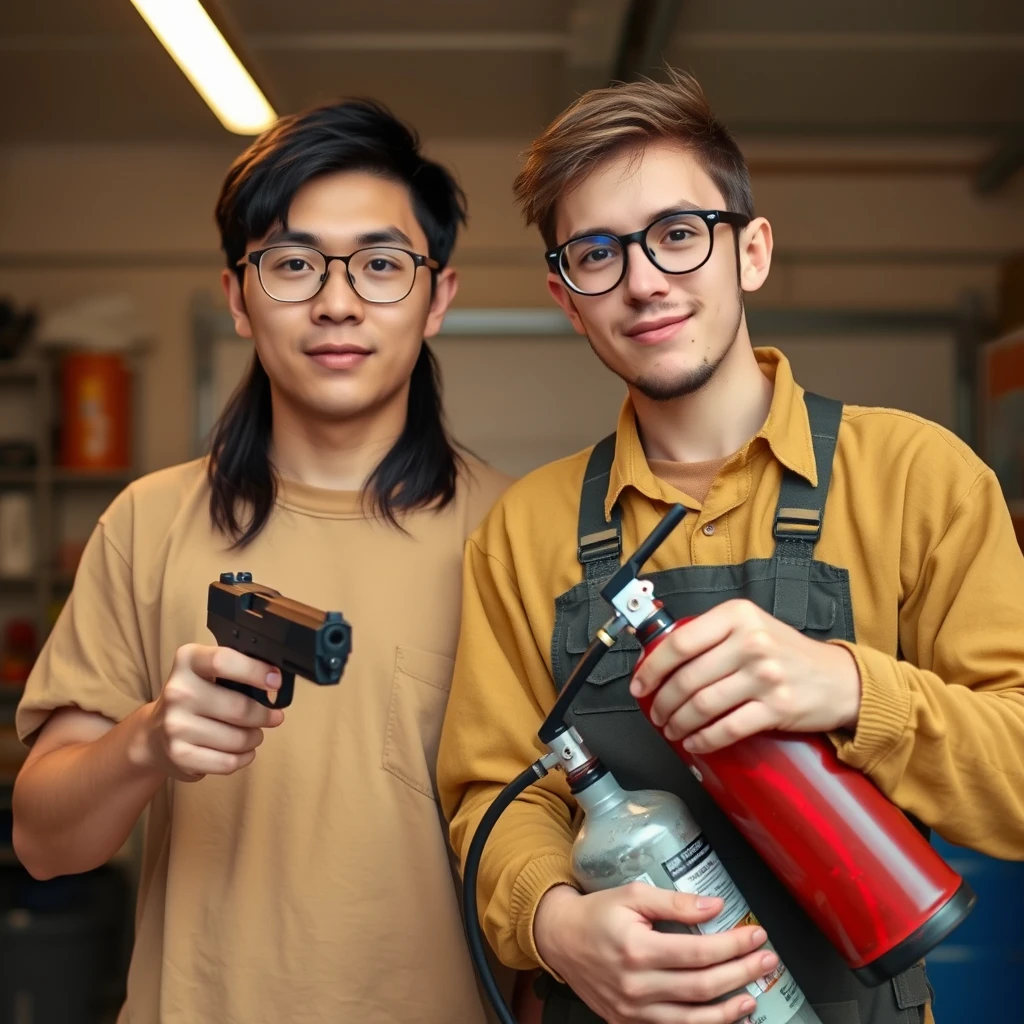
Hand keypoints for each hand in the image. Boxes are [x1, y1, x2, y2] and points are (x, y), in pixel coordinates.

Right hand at [137, 644, 284, 781]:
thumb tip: (275, 682)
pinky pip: (228, 762)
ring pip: (238, 738)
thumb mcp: (208, 672)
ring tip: (254, 734)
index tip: (275, 682)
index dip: (255, 671)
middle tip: (272, 717)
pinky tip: (242, 751)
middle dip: (265, 715)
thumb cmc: (194, 699)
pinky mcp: (179, 755)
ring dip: (255, 738)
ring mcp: (175, 725)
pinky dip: (244, 758)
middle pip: (239, 707)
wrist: (154, 734)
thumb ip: (237, 670)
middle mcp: (177, 691)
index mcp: (188, 661)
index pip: (223, 661)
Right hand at [533, 883, 775, 1023]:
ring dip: (730, 1010)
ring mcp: (633, 1011)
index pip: (699, 953)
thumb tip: (714, 907)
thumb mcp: (633, 895)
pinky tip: (722, 1016)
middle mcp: (637, 986)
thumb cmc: (597, 914)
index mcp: (637, 950)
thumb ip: (675, 902)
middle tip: (766, 961)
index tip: (756, 935)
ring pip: (693, 1020)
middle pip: (703, 987)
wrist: (561, 940)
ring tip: (752, 995)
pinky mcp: (629, 1023)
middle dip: (741, 974)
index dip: (733, 946)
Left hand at [630, 599, 860, 753]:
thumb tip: (662, 656)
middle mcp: (751, 642)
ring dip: (679, 722)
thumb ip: (712, 635)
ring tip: (671, 728)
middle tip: (656, 712)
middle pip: (687, 678)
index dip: (652, 668)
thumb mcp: (751, 626)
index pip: (680, 643)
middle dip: (663, 701)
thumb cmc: (787, 653)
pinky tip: (695, 743)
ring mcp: (765, 676)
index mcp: (738, 616)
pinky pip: (728, 729)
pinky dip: (704, 740)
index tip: (639, 684)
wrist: (840, 679)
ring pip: (703, 705)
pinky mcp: (777, 708)